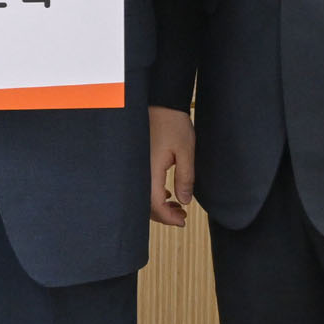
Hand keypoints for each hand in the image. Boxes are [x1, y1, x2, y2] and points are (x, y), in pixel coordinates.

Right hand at [149, 105, 195, 225]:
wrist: (160, 102)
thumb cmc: (173, 124)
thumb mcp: (186, 152)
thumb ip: (185, 178)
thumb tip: (184, 201)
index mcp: (150, 170)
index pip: (155, 205)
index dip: (168, 217)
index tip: (182, 221)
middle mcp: (139, 170)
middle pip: (146, 204)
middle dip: (164, 214)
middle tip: (182, 217)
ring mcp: (137, 165)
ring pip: (143, 195)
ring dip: (158, 205)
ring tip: (177, 206)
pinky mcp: (138, 161)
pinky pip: (142, 184)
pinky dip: (154, 193)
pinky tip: (167, 192)